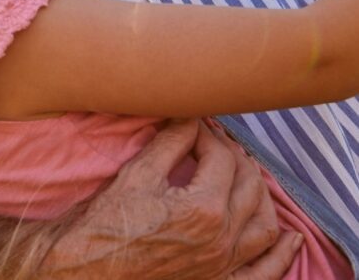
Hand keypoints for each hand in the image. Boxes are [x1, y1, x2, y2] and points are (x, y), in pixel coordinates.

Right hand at [36, 120, 299, 279]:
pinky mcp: (219, 279)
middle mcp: (223, 237)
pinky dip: (282, 254)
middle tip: (212, 141)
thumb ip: (169, 142)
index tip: (191, 124)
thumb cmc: (107, 222)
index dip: (207, 134)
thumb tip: (188, 117)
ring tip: (244, 173)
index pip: (221, 157)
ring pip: (264, 222)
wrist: (90, 269)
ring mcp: (225, 263)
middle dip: (233, 155)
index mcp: (204, 207)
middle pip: (248, 184)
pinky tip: (291, 237)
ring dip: (260, 192)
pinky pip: (264, 270)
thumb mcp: (137, 175)